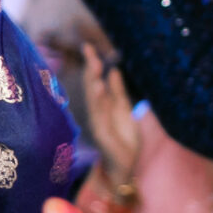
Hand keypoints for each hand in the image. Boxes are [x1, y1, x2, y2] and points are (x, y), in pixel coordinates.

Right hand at [75, 46, 138, 187]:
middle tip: (88, 48)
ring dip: (92, 81)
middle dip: (90, 67)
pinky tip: (98, 87)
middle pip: (91, 85)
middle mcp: (97, 111)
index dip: (92, 63)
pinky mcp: (101, 133)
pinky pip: (98, 113)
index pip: (95, 79)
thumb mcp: (124, 110)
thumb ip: (118, 91)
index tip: (88, 46)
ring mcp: (98, 122)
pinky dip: (97, 101)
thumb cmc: (124, 140)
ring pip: (93, 97)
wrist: (125, 166)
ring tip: (94, 64)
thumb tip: (113, 69)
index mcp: (102, 104)